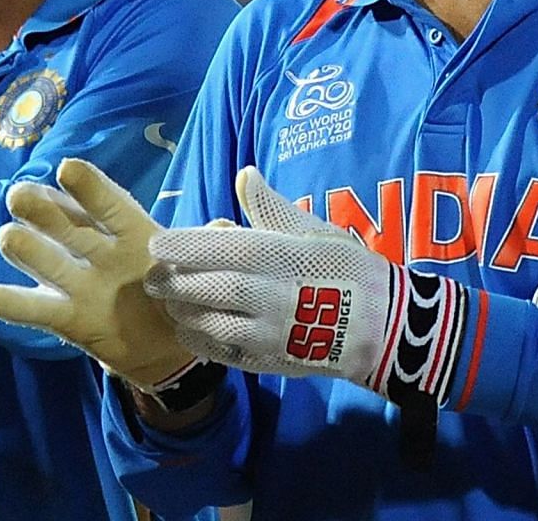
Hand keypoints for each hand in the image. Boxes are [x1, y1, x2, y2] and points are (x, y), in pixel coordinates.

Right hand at [0, 158, 197, 390]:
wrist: (173, 349)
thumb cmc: (188, 294)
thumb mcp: (206, 269)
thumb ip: (211, 247)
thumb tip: (225, 226)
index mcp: (136, 234)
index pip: (111, 206)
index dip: (91, 187)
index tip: (66, 168)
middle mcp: (102, 253)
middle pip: (70, 227)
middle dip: (45, 209)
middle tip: (20, 193)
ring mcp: (82, 285)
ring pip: (50, 262)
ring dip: (27, 249)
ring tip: (8, 236)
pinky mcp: (70, 319)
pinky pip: (39, 311)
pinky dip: (16, 303)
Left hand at [148, 166, 472, 407]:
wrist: (384, 328)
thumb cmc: (349, 269)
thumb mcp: (317, 231)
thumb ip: (273, 209)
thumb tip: (245, 176)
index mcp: (281, 257)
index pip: (220, 250)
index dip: (183, 247)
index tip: (158, 242)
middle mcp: (269, 296)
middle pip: (205, 289)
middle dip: (171, 281)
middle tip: (152, 274)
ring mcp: (265, 333)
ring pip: (205, 324)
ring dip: (181, 311)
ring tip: (170, 299)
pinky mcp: (265, 361)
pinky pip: (219, 352)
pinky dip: (198, 339)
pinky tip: (191, 326)